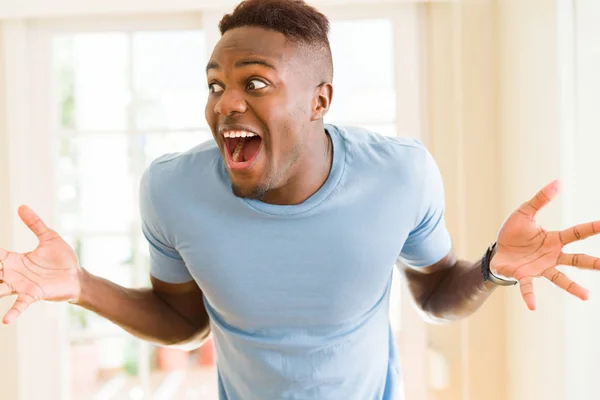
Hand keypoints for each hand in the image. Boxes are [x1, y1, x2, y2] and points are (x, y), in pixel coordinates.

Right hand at [0, 205, 81, 323]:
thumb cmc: (62, 259)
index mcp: (14, 260)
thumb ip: (35, 223)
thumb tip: (21, 206)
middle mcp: (12, 274)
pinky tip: (5, 320)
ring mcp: (21, 286)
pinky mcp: (33, 295)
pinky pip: (20, 305)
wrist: (76, 276)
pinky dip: (12, 312)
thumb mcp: (49, 237)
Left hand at [490, 180, 599, 310]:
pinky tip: (533, 307)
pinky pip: (528, 287)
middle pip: (577, 259)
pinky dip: (530, 296)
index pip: (578, 234)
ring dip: (572, 287)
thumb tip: (558, 182)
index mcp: (554, 240)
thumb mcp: (524, 212)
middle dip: (593, 263)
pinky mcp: (524, 276)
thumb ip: (540, 200)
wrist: (497, 251)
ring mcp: (540, 268)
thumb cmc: (513, 233)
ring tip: (587, 296)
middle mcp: (552, 256)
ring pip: (560, 278)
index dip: (592, 228)